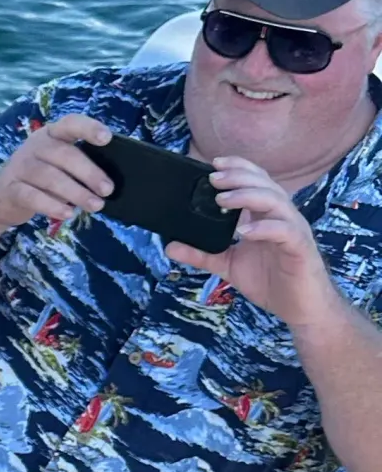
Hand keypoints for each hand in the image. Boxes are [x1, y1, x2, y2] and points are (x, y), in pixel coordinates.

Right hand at [0, 113, 115, 229]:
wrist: (1, 196)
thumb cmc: (41, 178)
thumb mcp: (58, 165)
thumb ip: (79, 165)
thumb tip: (108, 182)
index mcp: (51, 134)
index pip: (70, 124)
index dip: (88, 128)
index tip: (106, 138)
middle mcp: (35, 146)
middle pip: (64, 155)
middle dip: (89, 172)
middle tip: (107, 190)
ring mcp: (20, 167)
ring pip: (50, 177)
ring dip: (76, 193)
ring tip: (95, 206)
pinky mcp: (10, 189)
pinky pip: (32, 196)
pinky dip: (52, 206)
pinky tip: (67, 214)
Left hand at [167, 157, 341, 329]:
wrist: (300, 308)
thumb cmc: (271, 281)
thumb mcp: (229, 265)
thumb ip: (202, 254)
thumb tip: (170, 246)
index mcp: (267, 216)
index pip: (256, 181)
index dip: (238, 168)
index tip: (213, 164)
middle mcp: (282, 217)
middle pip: (265, 184)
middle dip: (239, 177)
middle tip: (213, 178)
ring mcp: (293, 230)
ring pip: (276, 201)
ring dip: (248, 197)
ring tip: (222, 200)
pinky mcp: (300, 248)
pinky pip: (285, 231)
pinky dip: (264, 228)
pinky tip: (244, 231)